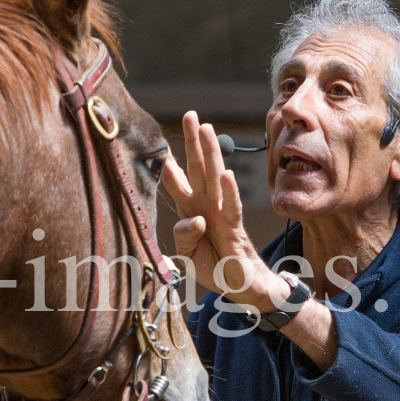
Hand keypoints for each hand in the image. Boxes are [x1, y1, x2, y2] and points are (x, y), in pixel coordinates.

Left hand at [162, 112, 283, 307]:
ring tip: (206, 129)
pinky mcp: (234, 227)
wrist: (238, 286)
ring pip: (215, 178)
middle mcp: (206, 205)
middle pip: (198, 168)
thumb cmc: (213, 266)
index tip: (161, 148)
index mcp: (191, 210)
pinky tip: (226, 174)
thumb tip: (192, 220)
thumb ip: (183, 237)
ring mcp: (221, 212)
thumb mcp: (186, 256)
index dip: (169, 168)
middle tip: (191, 115)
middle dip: (194, 142)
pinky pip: (232, 206)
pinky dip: (229, 191)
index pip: (177, 184)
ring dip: (211, 153)